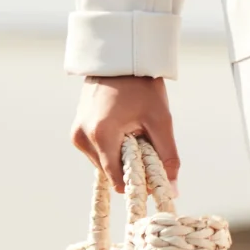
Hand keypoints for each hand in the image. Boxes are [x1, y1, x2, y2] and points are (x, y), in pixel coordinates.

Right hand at [72, 76, 179, 190]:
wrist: (119, 59)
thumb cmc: (142, 86)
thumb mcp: (160, 120)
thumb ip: (168, 156)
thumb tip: (173, 189)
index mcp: (101, 135)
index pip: (117, 179)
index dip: (138, 182)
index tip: (153, 173)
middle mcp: (83, 138)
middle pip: (111, 172)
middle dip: (131, 166)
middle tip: (146, 142)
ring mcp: (77, 134)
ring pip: (104, 164)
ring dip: (121, 157)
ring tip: (133, 130)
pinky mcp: (77, 131)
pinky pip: (98, 152)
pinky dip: (112, 148)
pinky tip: (123, 129)